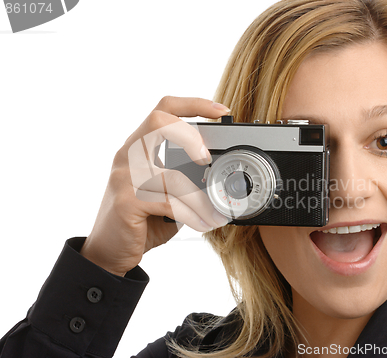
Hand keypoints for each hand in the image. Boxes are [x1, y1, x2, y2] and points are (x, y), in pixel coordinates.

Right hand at [81, 96, 229, 275]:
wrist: (108, 252)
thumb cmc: (140, 220)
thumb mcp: (164, 194)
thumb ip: (185, 180)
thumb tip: (221, 178)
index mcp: (138, 148)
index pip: (163, 110)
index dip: (193, 104)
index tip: (221, 110)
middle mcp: (128, 155)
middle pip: (159, 121)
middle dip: (191, 136)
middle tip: (207, 159)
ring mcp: (124, 177)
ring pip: (173, 177)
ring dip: (202, 200)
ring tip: (218, 214)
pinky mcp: (126, 202)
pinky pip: (170, 203)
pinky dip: (193, 215)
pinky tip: (203, 224)